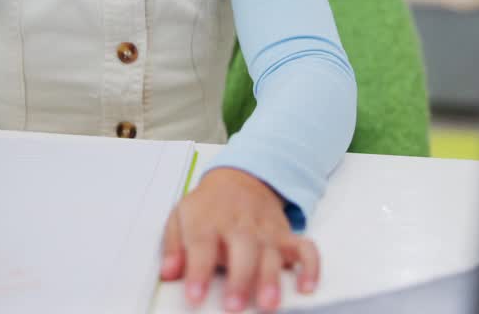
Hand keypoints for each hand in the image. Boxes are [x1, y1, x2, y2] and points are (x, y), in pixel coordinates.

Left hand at [160, 167, 319, 311]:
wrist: (240, 179)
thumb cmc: (209, 206)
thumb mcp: (180, 217)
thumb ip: (173, 246)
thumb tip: (168, 272)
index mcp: (208, 221)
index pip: (202, 244)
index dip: (198, 272)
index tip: (195, 296)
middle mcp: (239, 225)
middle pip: (242, 249)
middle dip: (239, 279)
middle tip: (234, 307)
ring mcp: (266, 231)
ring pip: (272, 253)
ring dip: (271, 279)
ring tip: (268, 304)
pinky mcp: (286, 236)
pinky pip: (305, 248)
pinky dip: (310, 267)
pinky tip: (307, 286)